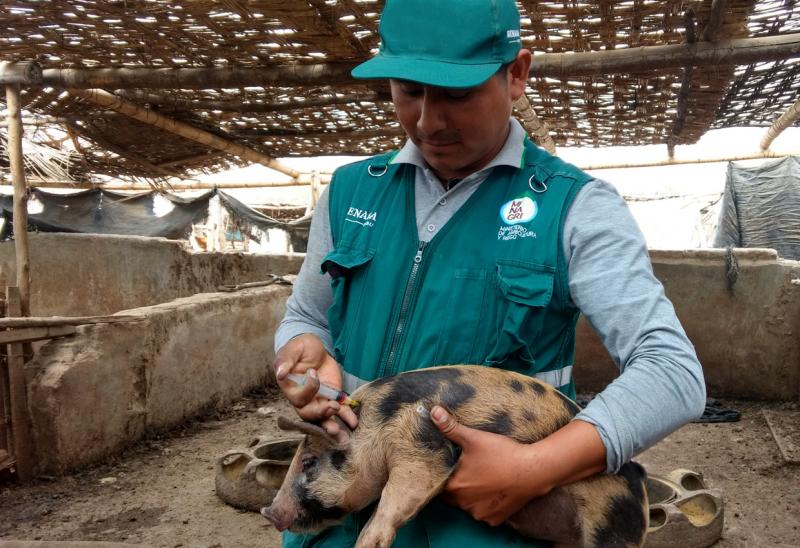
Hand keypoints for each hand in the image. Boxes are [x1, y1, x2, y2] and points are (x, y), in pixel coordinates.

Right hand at [274, 334, 357, 438]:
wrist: (316, 348)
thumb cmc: (301, 348)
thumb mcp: (293, 349)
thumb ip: (285, 360)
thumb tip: (280, 373)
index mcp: (291, 388)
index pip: (297, 398)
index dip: (307, 389)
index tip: (314, 373)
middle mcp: (304, 399)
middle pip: (309, 413)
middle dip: (321, 414)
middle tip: (332, 407)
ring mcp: (319, 400)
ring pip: (323, 418)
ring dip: (330, 425)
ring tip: (339, 431)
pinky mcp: (333, 398)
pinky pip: (339, 411)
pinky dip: (346, 417)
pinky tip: (353, 422)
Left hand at [431, 406, 550, 524]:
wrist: (533, 471)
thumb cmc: (502, 454)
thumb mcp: (474, 438)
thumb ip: (451, 428)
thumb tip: (434, 412)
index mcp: (454, 487)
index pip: (439, 482)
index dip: (444, 473)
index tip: (452, 465)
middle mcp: (464, 504)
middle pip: (453, 495)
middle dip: (458, 484)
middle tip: (469, 469)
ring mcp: (480, 514)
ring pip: (469, 504)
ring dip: (472, 495)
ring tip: (484, 478)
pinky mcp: (495, 519)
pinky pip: (486, 512)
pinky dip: (488, 504)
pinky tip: (495, 490)